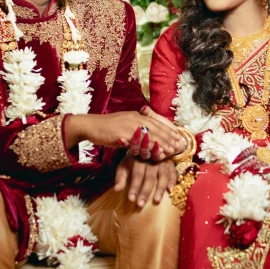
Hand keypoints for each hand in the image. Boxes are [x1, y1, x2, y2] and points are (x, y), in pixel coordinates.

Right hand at [65, 111, 182, 158]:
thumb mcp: (124, 125)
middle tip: (180, 146)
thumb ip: (135, 128)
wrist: (90, 126)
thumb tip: (146, 135)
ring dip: (162, 143)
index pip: (156, 122)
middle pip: (156, 128)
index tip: (179, 137)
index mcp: (137, 115)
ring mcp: (129, 125)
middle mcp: (135, 118)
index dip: (168, 130)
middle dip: (169, 137)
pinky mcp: (122, 133)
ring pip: (150, 135)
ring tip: (171, 150)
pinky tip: (154, 153)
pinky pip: (138, 142)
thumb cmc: (106, 128)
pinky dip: (147, 147)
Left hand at [114, 155, 177, 206]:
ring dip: (160, 189)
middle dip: (145, 191)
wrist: (145, 148)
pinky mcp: (170, 163)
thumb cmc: (132, 162)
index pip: (137, 174)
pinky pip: (173, 172)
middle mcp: (151, 158)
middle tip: (141, 205)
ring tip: (156, 201)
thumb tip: (117, 189)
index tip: (131, 199)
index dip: (134, 187)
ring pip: (163, 175)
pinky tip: (170, 190)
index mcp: (139, 158)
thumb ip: (120, 177)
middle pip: (150, 176)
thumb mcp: (124, 166)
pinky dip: (173, 181)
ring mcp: (162, 160)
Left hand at [230, 146, 269, 178]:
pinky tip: (254, 177)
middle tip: (234, 171)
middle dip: (242, 165)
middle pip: (252, 158)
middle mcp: (267, 155)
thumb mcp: (267, 158)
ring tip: (241, 175)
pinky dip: (260, 173)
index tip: (233, 161)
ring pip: (258, 164)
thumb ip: (257, 160)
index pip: (250, 150)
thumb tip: (242, 165)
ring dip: (248, 170)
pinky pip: (267, 171)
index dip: (241, 154)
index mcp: (263, 151)